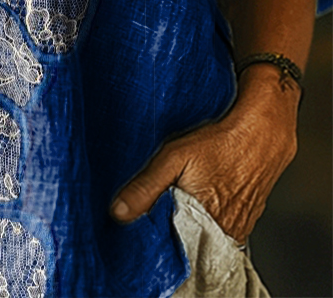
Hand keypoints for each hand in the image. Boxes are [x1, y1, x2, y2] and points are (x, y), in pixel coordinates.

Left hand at [108, 65, 300, 245]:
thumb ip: (146, 186)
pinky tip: (202, 206)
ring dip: (192, 230)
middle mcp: (226, 232)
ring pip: (207, 240)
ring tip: (182, 208)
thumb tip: (119, 212)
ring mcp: (240, 228)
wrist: (263, 132)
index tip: (145, 232)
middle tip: (162, 216)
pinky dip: (209, 225)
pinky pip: (223, 233)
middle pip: (191, 246)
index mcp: (206, 223)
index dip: (158, 242)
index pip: (175, 251)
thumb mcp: (174, 157)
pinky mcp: (247, 221)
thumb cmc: (220, 142)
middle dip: (173, 236)